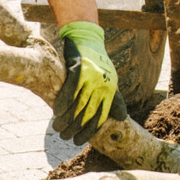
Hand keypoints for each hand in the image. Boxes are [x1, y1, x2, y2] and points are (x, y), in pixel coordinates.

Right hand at [54, 22, 126, 144]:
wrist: (86, 37)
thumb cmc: (97, 64)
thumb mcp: (110, 80)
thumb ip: (114, 99)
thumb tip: (122, 118)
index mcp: (110, 89)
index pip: (100, 117)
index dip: (88, 131)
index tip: (78, 141)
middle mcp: (102, 84)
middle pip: (87, 113)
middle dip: (74, 128)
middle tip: (63, 136)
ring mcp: (91, 76)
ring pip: (78, 103)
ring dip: (66, 119)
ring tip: (57, 127)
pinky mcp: (79, 68)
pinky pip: (70, 89)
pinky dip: (63, 102)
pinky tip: (57, 112)